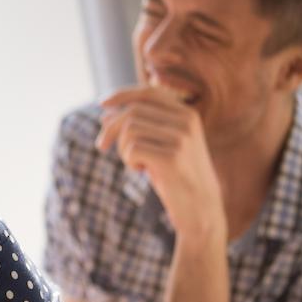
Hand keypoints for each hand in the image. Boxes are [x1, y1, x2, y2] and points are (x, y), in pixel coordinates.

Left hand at [97, 85, 225, 240]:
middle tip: (101, 147)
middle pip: (133, 112)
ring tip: (136, 163)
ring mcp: (181, 138)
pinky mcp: (172, 157)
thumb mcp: (160, 146)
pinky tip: (142, 171)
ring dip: (123, 149)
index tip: (101, 104)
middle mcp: (186, 121)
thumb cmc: (177, 176)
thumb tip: (105, 113)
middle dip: (110, 128)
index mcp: (187, 114)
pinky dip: (129, 161)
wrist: (201, 209)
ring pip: (129, 130)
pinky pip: (132, 149)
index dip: (122, 95)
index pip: (148, 93)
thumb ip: (140, 127)